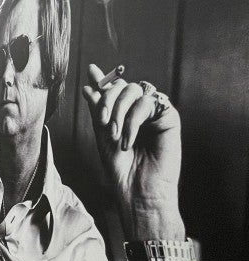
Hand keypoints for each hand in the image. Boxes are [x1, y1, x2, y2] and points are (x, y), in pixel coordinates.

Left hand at [81, 63, 183, 239]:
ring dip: (119, 110)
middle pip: (124, 85)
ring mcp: (156, 112)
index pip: (115, 88)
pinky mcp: (169, 117)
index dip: (103, 79)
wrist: (136, 189)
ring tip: (115, 136)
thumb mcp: (102, 132)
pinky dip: (133, 119)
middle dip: (108, 100)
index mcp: (125, 113)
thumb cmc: (120, 167)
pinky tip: (128, 139)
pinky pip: (149, 102)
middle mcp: (141, 110)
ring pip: (135, 90)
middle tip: (103, 122)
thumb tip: (91, 77)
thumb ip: (99, 105)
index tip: (90, 70)